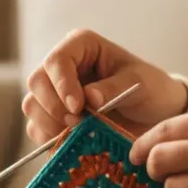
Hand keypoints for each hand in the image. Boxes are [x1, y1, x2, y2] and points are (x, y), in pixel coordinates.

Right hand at [22, 29, 187, 143]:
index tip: (79, 107)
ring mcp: (53, 92)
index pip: (56, 60)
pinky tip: (71, 142)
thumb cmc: (150, 88)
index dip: (62, 84)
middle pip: (37, 82)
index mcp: (80, 46)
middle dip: (54, 107)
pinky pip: (36, 129)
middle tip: (78, 124)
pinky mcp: (52, 117)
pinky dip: (50, 139)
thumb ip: (114, 88)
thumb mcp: (139, 83)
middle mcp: (61, 67)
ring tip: (77, 133)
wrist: (156, 115)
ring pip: (32, 106)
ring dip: (50, 124)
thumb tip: (89, 98)